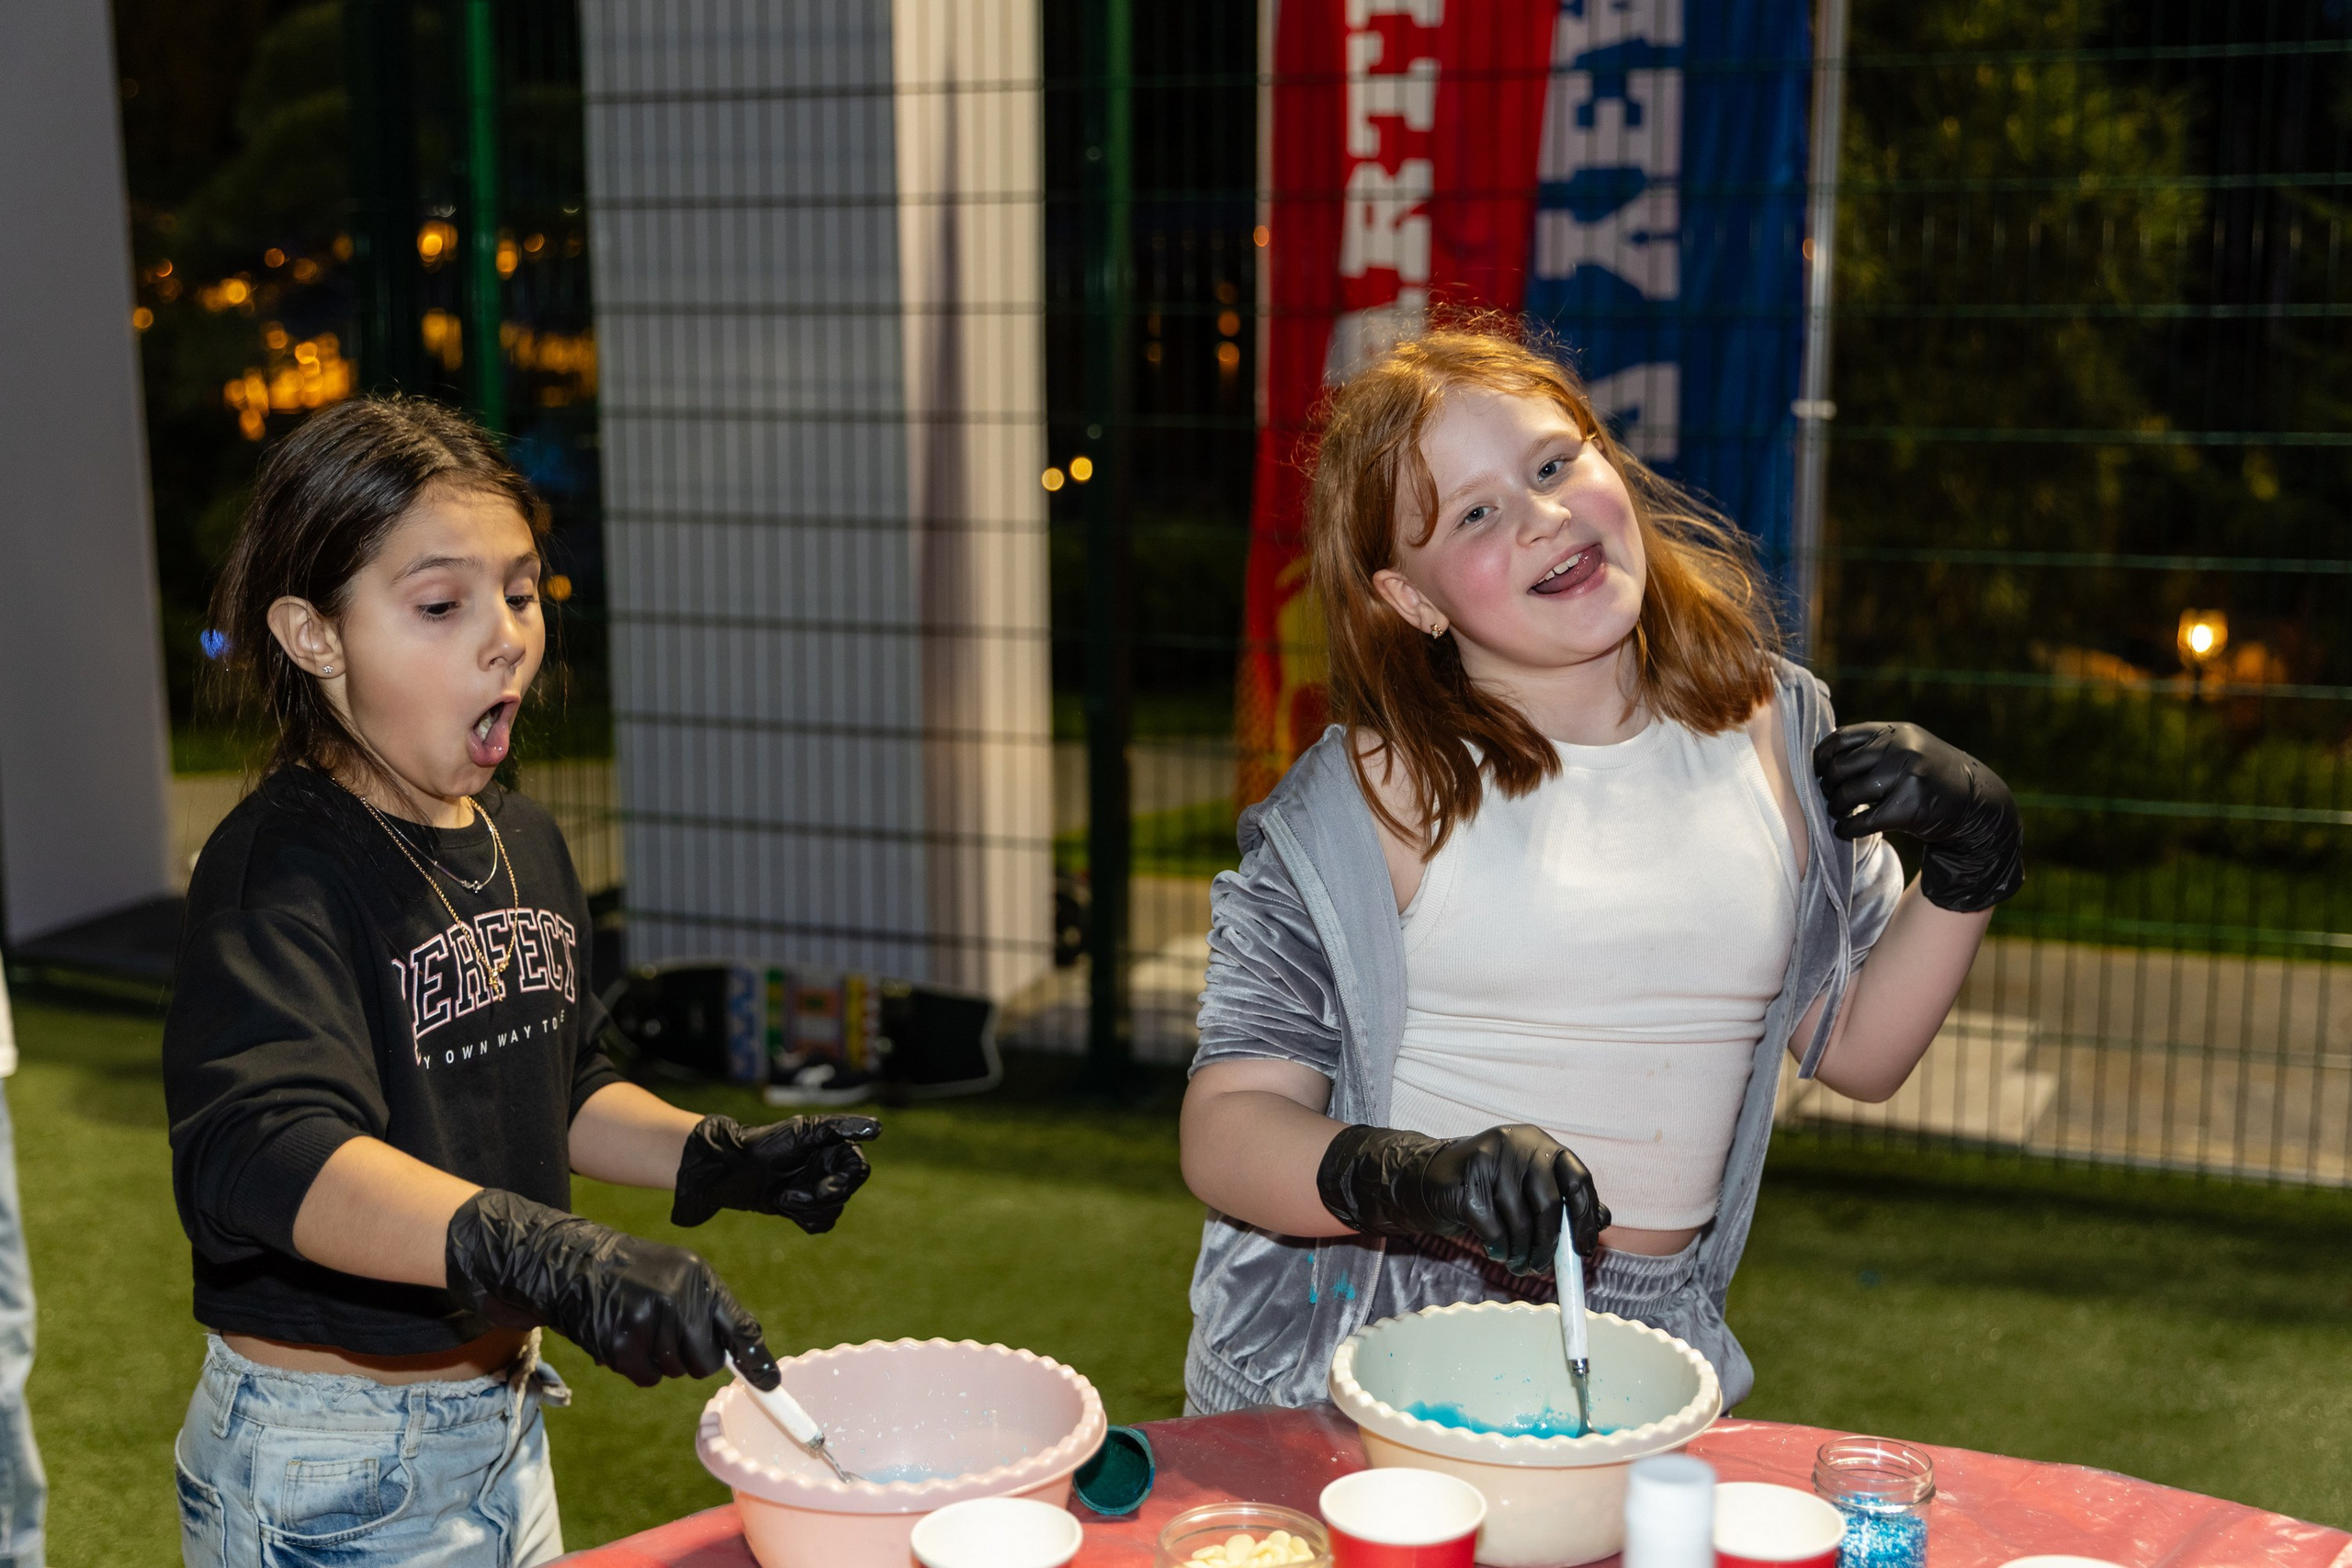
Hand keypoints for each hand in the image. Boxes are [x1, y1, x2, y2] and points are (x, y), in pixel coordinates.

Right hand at [445, 1189, 780, 1388]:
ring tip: (640, 1327)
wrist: (571, 1263)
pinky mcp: (619, 1343)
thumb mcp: (679, 1272)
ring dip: (660, 1360)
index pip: (738, 1326)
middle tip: (668, 1335)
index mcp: (699, 1277)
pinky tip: (623, 1339)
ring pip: (675, 1371)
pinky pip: (647, 1378)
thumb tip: (745, 1354)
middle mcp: (677, 1298)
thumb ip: (710, 1307)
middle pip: (706, 1361)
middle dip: (692, 1358)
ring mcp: (647, 1322)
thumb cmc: (632, 1271)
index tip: (770, 1385)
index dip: (757, 1360)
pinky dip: (637, 1368)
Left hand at [671, 1114, 880, 1231]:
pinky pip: (820, 1223)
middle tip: (789, 1193)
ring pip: (832, 1211)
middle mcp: (828, 1167)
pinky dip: (803, 1219)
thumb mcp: (802, 1131)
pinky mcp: (803, 1208)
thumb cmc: (765, 1145)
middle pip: (846, 1194)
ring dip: (805, 1208)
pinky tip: (783, 1206)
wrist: (730, 1171)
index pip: (859, 1169)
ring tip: (781, 1197)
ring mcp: (816, 1188)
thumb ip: (839, 1128)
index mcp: (833, 1147)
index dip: (845, 1182)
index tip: (826, 1188)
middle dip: (817, 1197)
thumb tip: (877, 1128)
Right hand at [1316, 1124, 1609, 1275]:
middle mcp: (1519, 1143)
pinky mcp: (1467, 1176)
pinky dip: (1497, 1247)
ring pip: (1520, 1219)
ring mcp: (1491, 1156)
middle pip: (1549, 1204)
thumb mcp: (1527, 1193)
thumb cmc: (1486, 1192)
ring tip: (1516, 1264)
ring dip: (1521, 1253)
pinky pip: (1492, 1226)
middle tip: (1541, 1268)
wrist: (1426, 1182)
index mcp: (1540, 1144)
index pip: (1578, 1179)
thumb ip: (1564, 1203)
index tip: (1583, 1250)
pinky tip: (1494, 1250)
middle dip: (1548, 1246)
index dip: (1586, 1218)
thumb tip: (1603, 1220)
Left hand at [1814, 721, 2022, 911]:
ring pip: (1849, 794)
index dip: (1821, 757)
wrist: (1975, 803)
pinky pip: (1864, 820)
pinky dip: (1847, 828)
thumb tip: (1823, 758)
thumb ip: (1874, 746)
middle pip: (1840, 768)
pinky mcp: (1911, 807)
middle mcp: (1901, 749)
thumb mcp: (1908, 747)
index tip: (1817, 771)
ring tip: (1838, 813)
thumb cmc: (1930, 776)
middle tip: (1829, 797)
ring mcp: (1908, 776)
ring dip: (1835, 807)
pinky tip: (1844, 830)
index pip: (1841, 738)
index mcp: (1895, 732)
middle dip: (1827, 786)